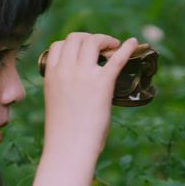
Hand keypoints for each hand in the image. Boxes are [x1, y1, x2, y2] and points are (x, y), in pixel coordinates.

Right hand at [42, 33, 137, 158]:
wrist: (70, 147)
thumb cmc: (63, 133)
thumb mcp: (55, 102)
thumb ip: (65, 88)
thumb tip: (81, 87)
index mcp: (51, 75)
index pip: (57, 46)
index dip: (71, 44)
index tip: (82, 50)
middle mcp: (65, 70)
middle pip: (76, 38)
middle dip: (89, 38)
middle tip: (101, 47)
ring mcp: (83, 75)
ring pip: (93, 41)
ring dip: (104, 40)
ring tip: (113, 46)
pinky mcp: (102, 83)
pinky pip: (117, 58)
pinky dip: (127, 48)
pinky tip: (133, 43)